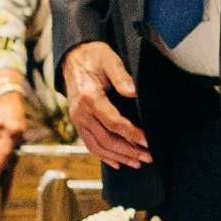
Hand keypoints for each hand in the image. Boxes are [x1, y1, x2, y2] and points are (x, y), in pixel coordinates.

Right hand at [62, 41, 150, 172]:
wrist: (73, 58)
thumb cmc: (93, 57)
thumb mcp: (109, 59)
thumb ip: (121, 76)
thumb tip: (133, 92)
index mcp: (89, 98)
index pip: (113, 123)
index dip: (132, 134)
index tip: (148, 141)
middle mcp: (81, 112)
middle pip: (106, 140)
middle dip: (129, 151)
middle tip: (148, 157)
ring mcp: (77, 120)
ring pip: (98, 146)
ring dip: (118, 157)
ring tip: (137, 162)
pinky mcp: (78, 123)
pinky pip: (90, 145)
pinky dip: (104, 156)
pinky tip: (117, 163)